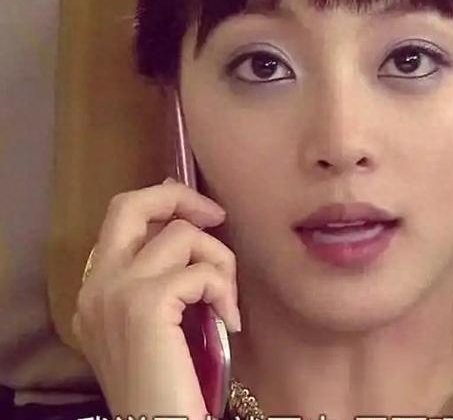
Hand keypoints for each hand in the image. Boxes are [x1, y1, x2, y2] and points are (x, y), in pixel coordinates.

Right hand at [72, 179, 238, 419]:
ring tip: (227, 299)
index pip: (121, 217)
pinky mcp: (145, 304)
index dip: (164, 202)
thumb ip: (161, 278)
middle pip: (131, 204)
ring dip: (219, 260)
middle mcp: (97, 284)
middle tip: (217, 216)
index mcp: (95, 288)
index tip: (201, 212)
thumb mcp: (156, 321)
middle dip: (181, 197)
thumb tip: (191, 229)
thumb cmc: (164, 381)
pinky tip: (230, 320)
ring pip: (182, 235)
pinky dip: (225, 290)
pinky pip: (201, 272)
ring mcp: (116, 292)